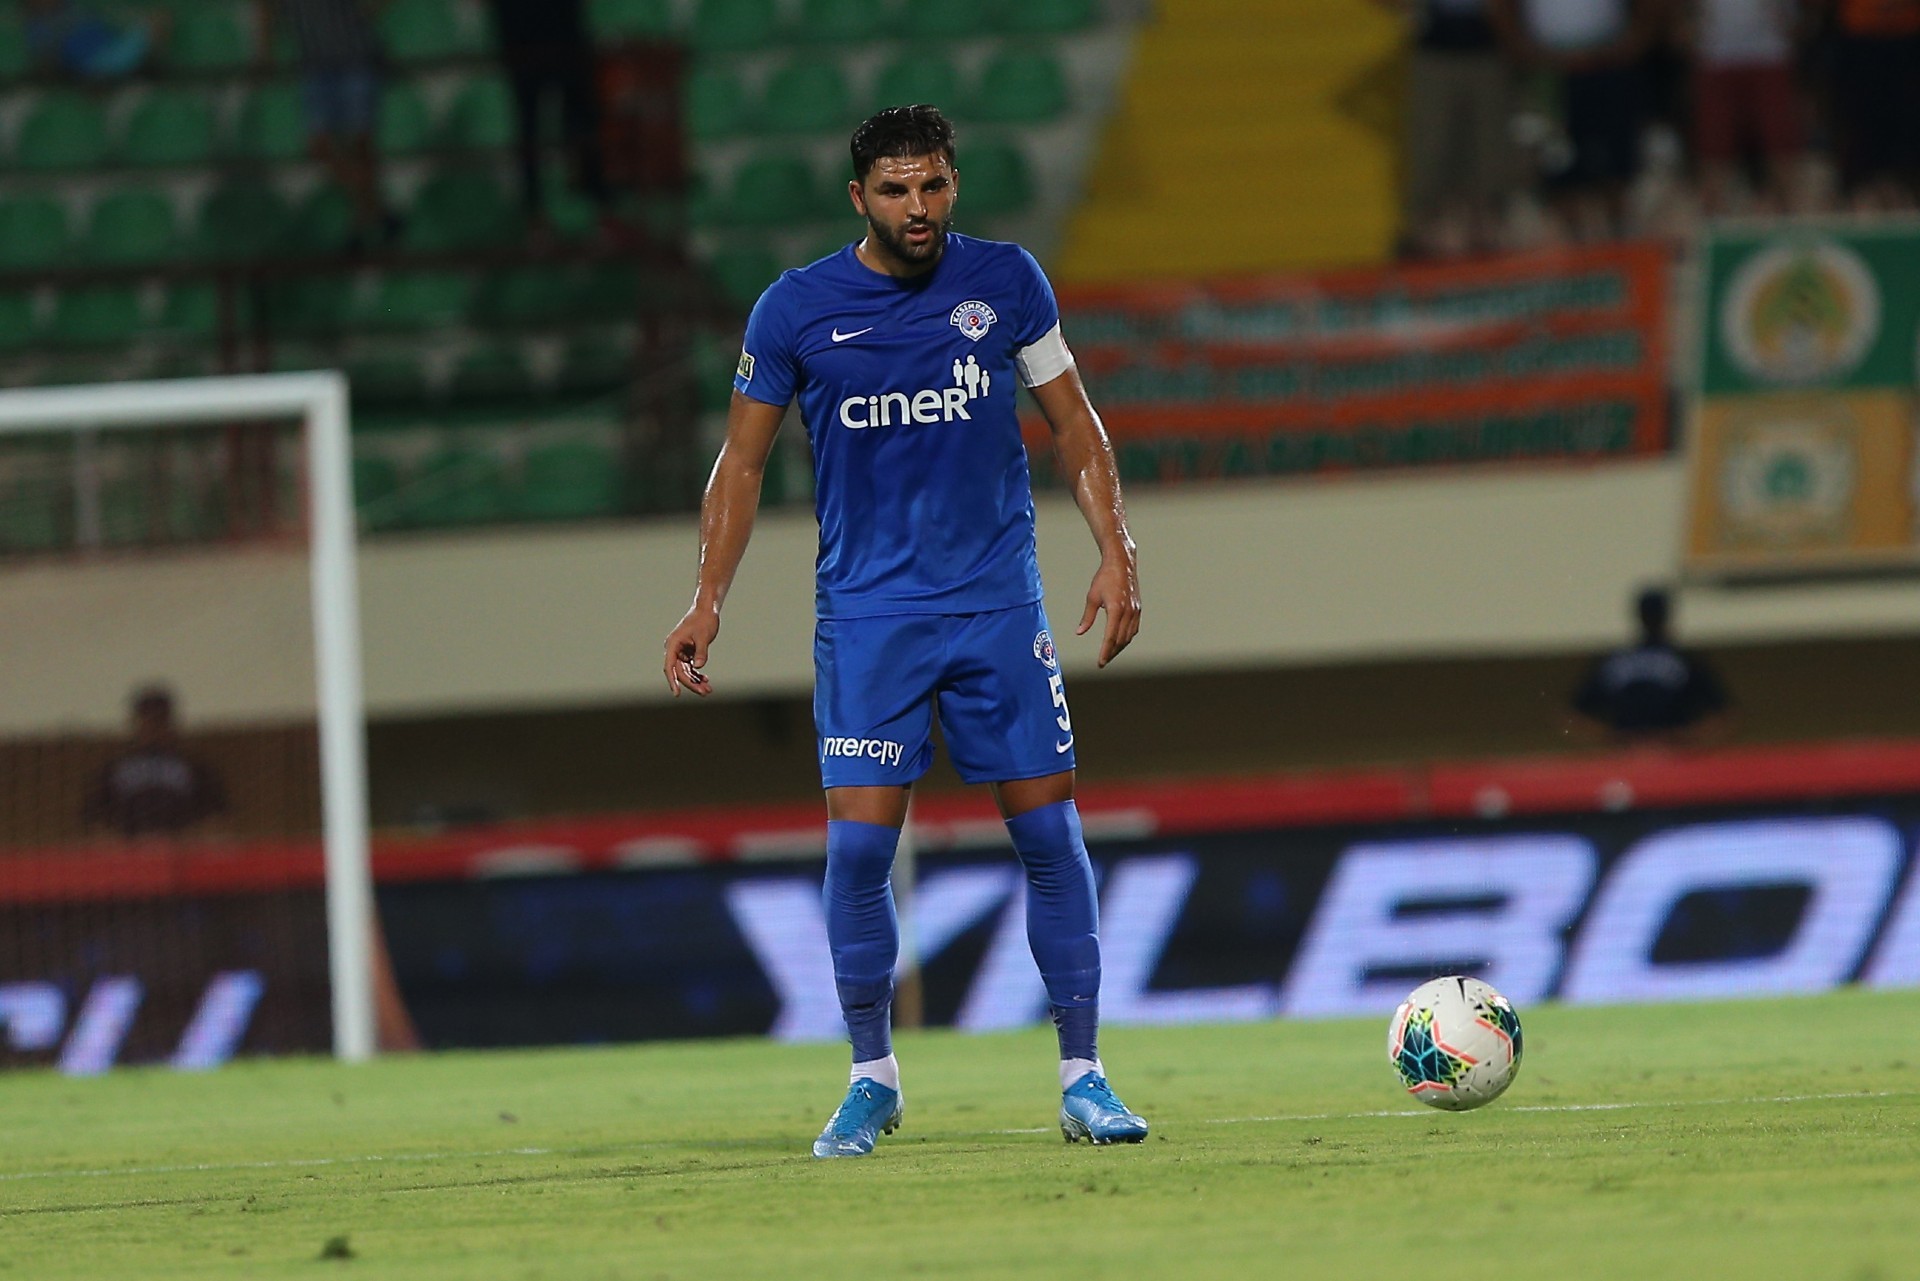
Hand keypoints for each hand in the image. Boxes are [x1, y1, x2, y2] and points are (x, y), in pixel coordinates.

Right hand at [663, 604, 719, 696]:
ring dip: (695, 680)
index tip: (677, 694)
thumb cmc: (704, 620)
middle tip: (705, 692)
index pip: (670, 667)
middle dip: (691, 683)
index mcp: (673, 644)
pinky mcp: (688, 651)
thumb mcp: (703, 637)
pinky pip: (690, 666)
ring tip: (708, 690)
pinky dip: (697, 673)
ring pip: (685, 671)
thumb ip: (700, 652)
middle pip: (679, 672)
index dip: (673, 681)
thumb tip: (698, 667)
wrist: (708, 610)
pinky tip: (705, 679)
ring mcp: (681, 651)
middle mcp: (674, 649)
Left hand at [1077, 553, 1140, 667]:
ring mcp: (1135, 611)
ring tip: (1110, 654)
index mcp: (1116, 610)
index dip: (1105, 652)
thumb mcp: (1092, 597)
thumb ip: (1087, 617)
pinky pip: (1134, 629)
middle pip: (1121, 640)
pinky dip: (1127, 638)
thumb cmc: (1105, 578)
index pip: (1111, 637)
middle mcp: (1128, 612)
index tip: (1100, 663)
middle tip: (1103, 661)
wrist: (1122, 563)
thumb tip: (1079, 632)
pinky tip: (1120, 642)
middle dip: (1111, 652)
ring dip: (1119, 647)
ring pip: (1129, 636)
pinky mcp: (1138, 609)